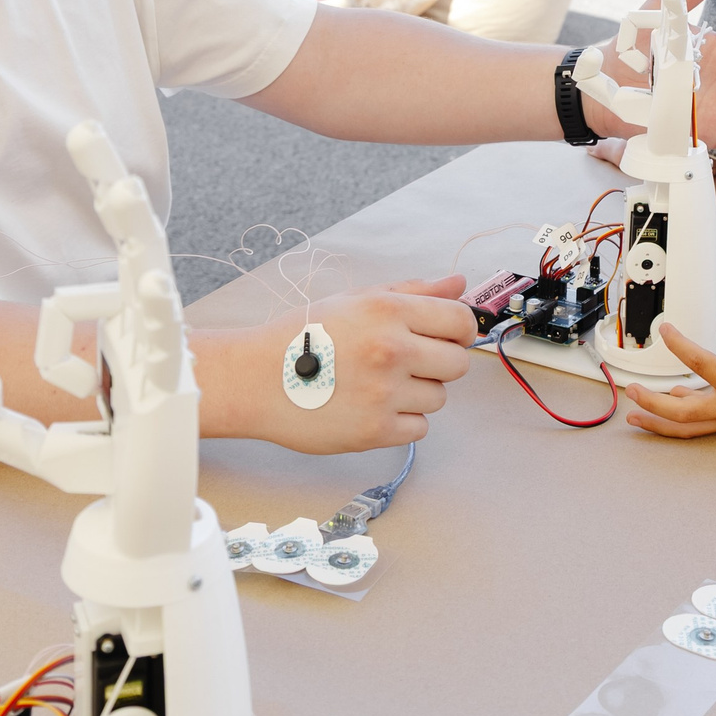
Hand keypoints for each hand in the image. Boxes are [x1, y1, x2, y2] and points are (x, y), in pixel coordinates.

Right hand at [210, 275, 475, 452]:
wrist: (255, 378)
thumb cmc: (304, 335)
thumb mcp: (357, 299)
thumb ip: (413, 291)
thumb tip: (459, 284)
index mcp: (388, 311)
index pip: (460, 321)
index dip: (458, 330)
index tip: (445, 336)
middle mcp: (391, 349)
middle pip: (457, 363)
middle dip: (438, 363)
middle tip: (406, 362)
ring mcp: (385, 393)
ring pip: (439, 398)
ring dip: (417, 393)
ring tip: (378, 384)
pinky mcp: (376, 431)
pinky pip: (419, 428)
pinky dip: (402, 421)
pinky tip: (372, 407)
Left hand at [624, 307, 715, 438]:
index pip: (698, 363)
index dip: (678, 344)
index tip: (665, 329)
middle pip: (681, 413)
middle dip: (652, 404)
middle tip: (631, 391)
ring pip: (686, 427)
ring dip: (658, 422)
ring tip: (633, 417)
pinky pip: (698, 425)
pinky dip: (679, 419)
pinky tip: (672, 402)